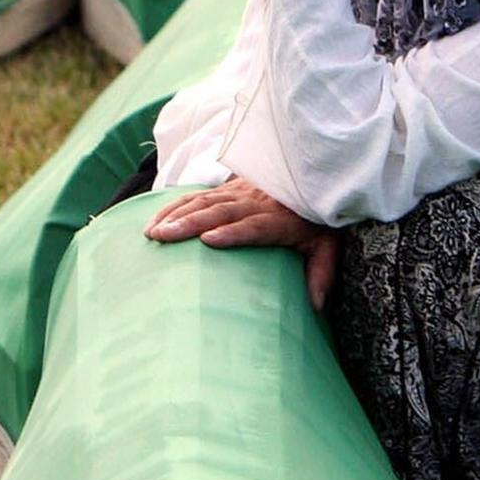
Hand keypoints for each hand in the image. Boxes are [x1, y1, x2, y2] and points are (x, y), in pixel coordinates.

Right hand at [144, 179, 341, 308]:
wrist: (314, 172)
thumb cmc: (318, 216)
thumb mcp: (327, 243)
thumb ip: (322, 272)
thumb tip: (317, 306)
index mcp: (278, 219)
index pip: (254, 226)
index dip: (233, 233)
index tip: (209, 241)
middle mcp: (256, 202)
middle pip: (220, 211)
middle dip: (189, 223)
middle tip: (162, 237)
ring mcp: (240, 191)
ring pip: (204, 201)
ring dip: (176, 214)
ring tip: (152, 231)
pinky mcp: (230, 186)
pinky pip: (199, 194)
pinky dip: (176, 204)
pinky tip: (157, 217)